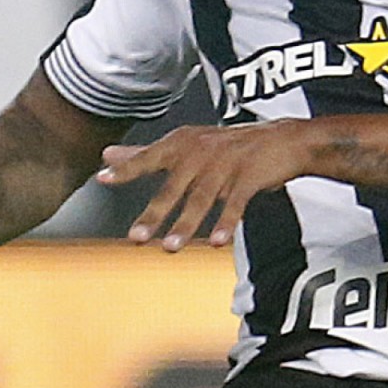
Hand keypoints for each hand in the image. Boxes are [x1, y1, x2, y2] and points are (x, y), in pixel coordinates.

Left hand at [96, 121, 305, 249]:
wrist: (284, 140)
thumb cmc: (229, 147)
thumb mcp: (186, 145)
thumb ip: (146, 154)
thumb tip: (107, 155)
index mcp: (183, 143)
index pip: (149, 157)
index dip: (127, 168)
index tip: (103, 179)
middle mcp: (201, 151)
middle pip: (174, 186)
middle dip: (155, 213)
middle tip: (137, 238)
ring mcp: (226, 163)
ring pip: (202, 198)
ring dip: (186, 224)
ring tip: (170, 248)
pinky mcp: (250, 176)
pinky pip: (236, 203)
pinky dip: (226, 223)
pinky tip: (216, 243)